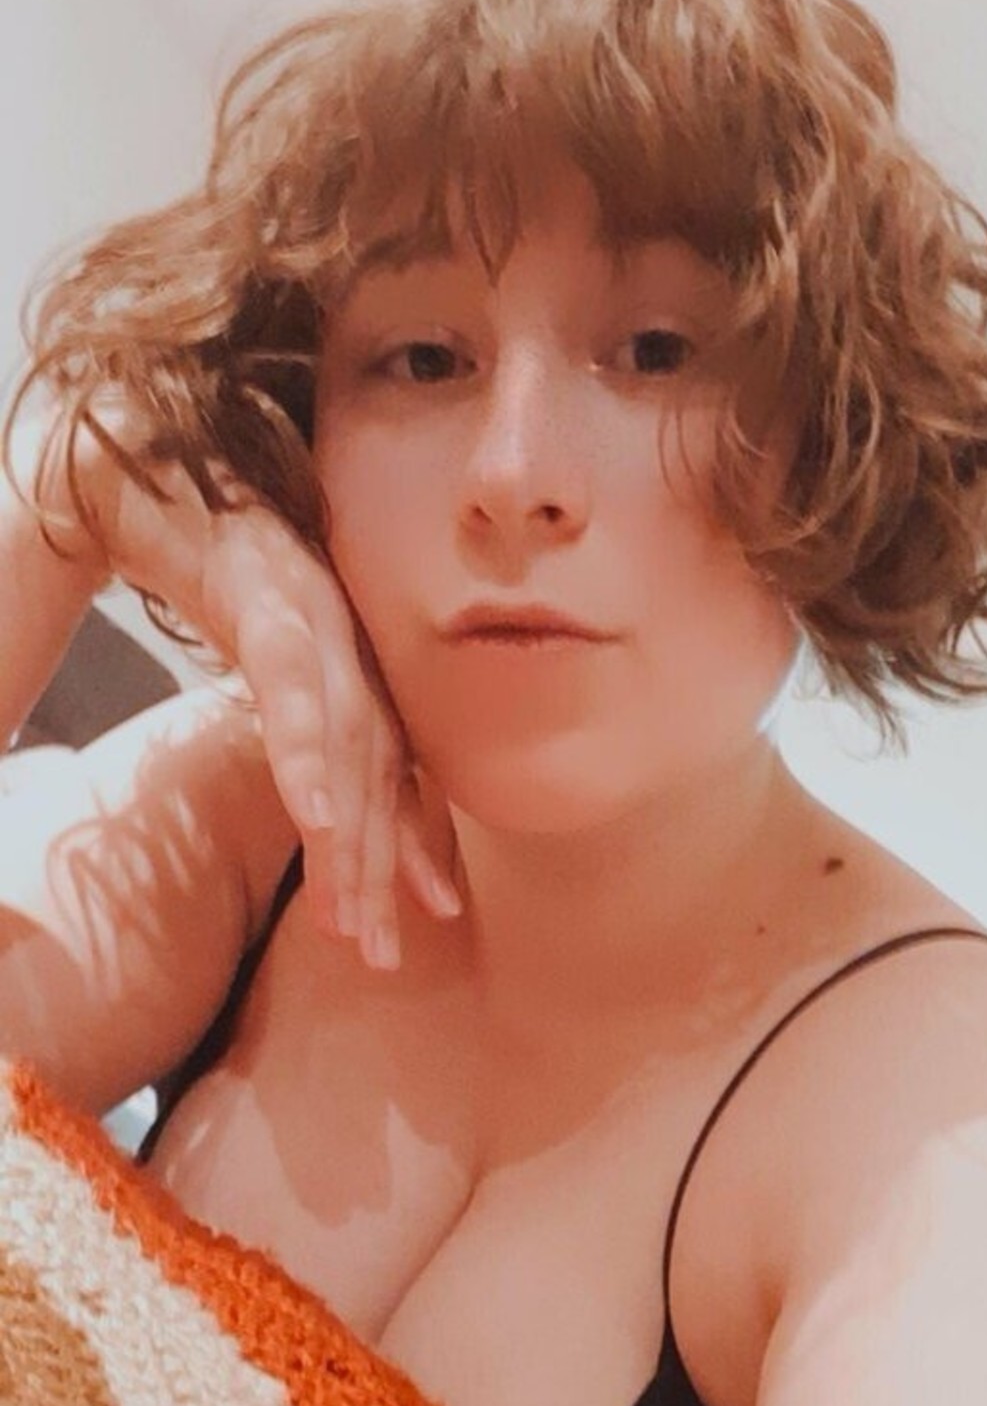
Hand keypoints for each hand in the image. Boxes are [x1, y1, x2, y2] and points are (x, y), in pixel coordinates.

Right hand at [80, 409, 462, 968]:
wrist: (133, 451)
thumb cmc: (187, 543)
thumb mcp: (247, 640)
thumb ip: (278, 707)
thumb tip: (287, 786)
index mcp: (343, 649)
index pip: (393, 757)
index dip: (416, 835)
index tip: (433, 909)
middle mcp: (342, 635)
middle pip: (379, 769)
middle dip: (385, 866)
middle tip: (387, 954)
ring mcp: (309, 611)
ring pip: (347, 744)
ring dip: (351, 840)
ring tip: (352, 924)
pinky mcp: (263, 591)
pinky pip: (292, 688)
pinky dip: (307, 759)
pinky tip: (318, 825)